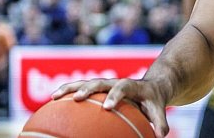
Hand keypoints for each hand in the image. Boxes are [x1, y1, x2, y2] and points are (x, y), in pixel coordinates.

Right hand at [52, 78, 170, 136]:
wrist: (152, 85)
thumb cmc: (153, 99)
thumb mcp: (158, 108)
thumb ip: (159, 121)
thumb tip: (161, 136)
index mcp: (132, 86)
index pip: (123, 87)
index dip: (114, 96)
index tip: (107, 107)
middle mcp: (116, 82)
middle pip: (100, 82)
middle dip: (88, 89)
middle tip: (77, 98)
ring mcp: (105, 84)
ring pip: (85, 82)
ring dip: (70, 87)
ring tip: (54, 96)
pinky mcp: (97, 87)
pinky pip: (79, 88)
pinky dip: (66, 92)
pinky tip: (52, 101)